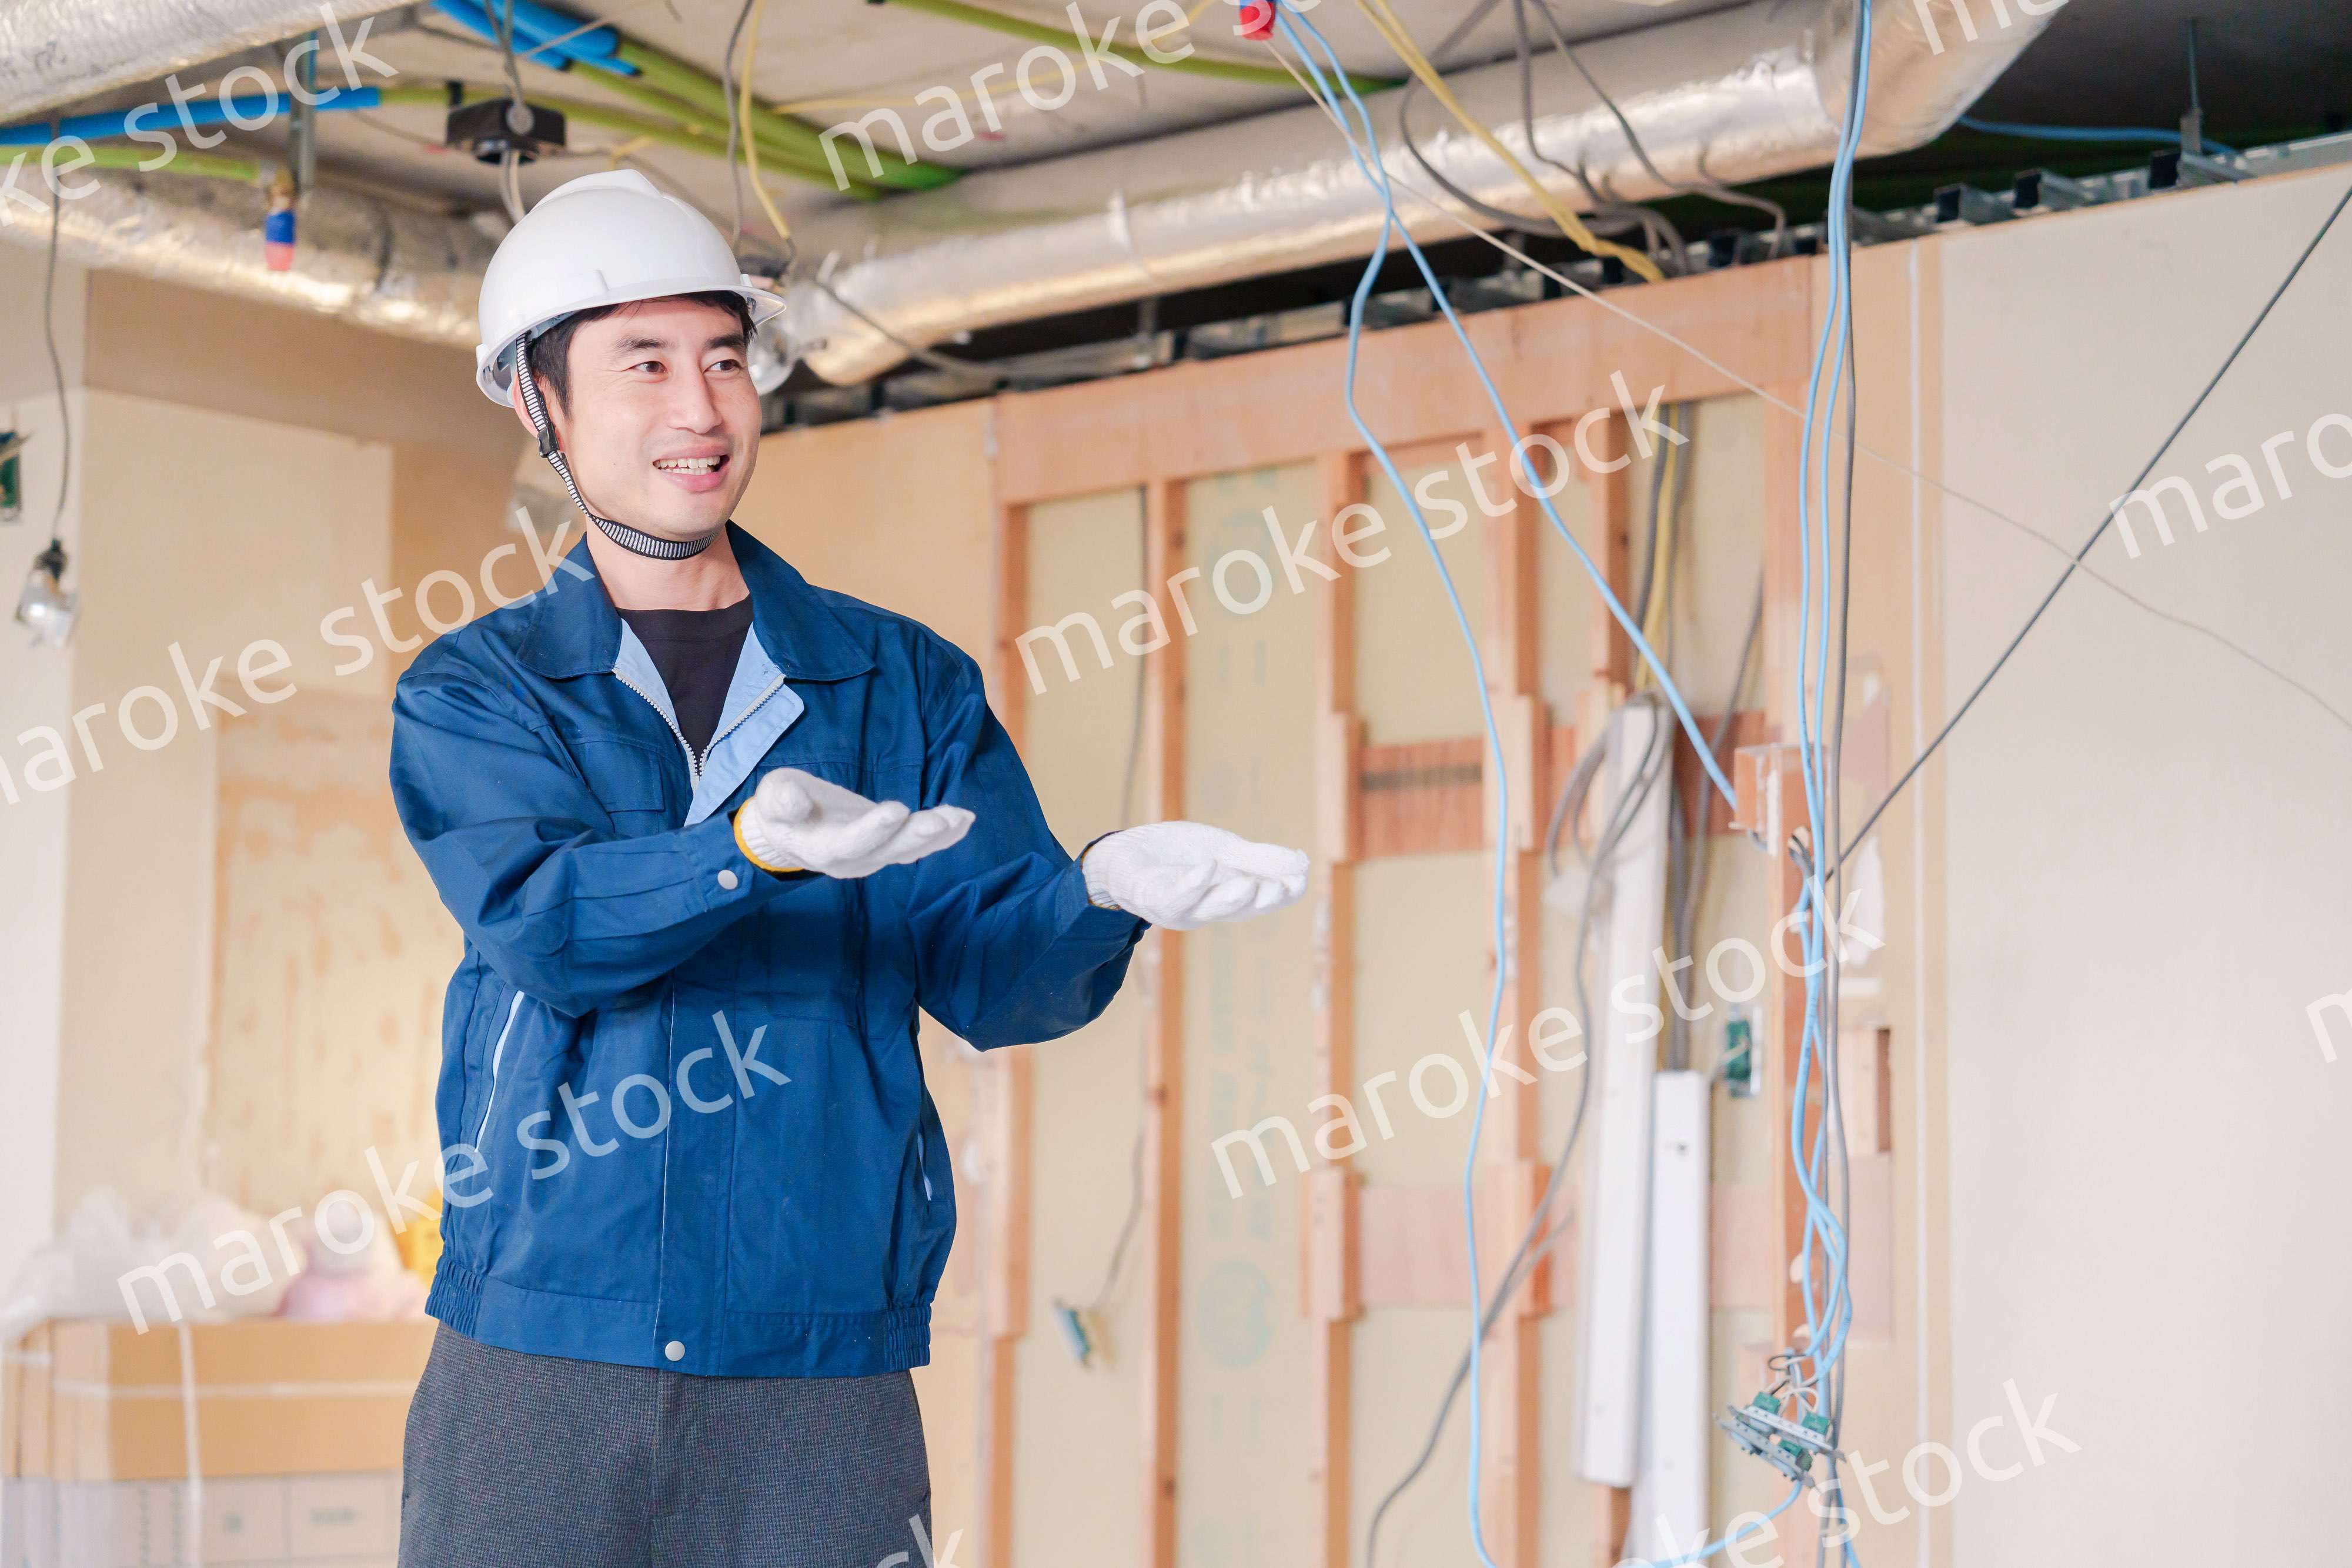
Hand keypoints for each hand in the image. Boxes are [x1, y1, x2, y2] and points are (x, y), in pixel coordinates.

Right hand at [735, 768, 973, 877]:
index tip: (897, 808)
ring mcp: (874, 858)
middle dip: (916, 835)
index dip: (874, 829)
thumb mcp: (772, 798)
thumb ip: (781, 800)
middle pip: (888, 851)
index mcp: (822, 849)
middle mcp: (854, 861)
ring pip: (909, 850)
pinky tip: (964, 819)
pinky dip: (943, 835)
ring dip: (937, 836)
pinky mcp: (888, 848)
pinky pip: (918, 845)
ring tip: (961, 817)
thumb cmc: (780, 808)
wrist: (789, 830)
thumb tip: (795, 801)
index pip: (851, 843)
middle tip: (941, 819)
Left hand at [1081, 821, 1308, 929]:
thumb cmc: (1177, 856)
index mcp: (1230, 896)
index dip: (1285, 891)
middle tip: (1282, 886)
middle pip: (1240, 909)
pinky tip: (1206, 867)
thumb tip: (1303, 863)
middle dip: (1261, 899)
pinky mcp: (1152, 897)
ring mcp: (1179, 907)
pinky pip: (1173, 897)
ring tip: (1249, 884)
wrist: (1126, 851)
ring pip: (1208, 909)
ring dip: (1229, 899)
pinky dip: (1191, 884)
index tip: (1302, 876)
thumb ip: (1259, 858)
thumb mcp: (1225, 850)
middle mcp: (1207, 908)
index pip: (1264, 900)